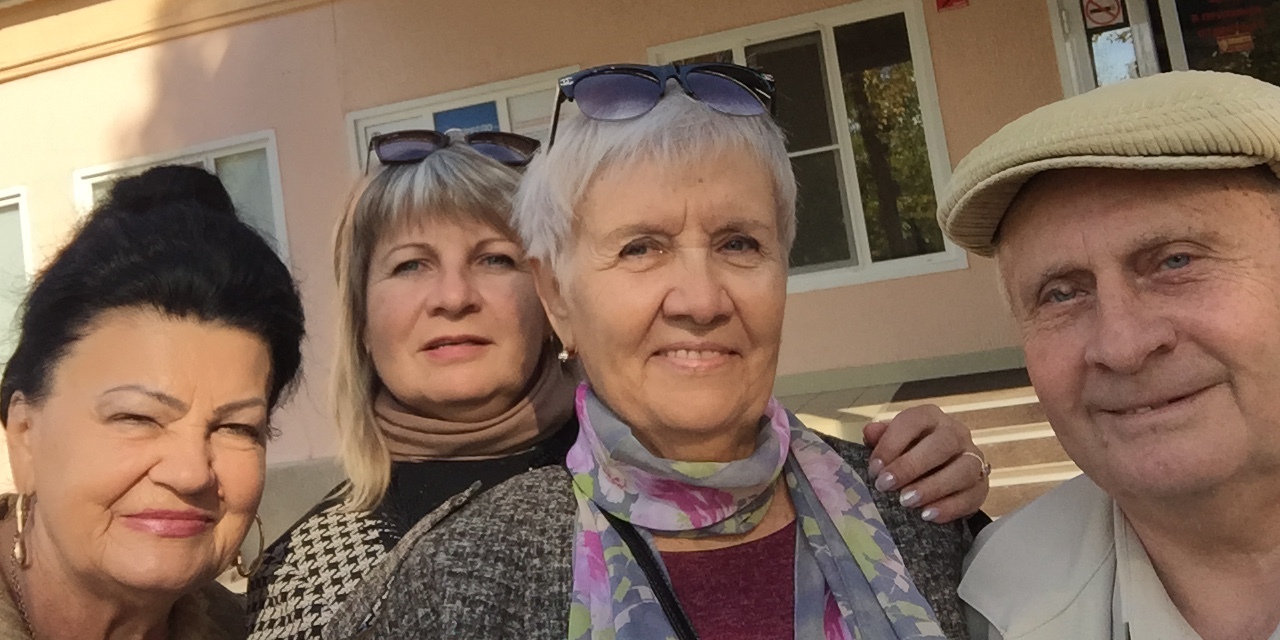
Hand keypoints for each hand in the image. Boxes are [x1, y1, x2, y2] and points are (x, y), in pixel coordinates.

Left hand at [862, 404, 989, 523]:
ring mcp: (973, 458)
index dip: (892, 443)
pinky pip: (972, 495)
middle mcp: (956, 433)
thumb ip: (881, 437)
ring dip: (933, 487)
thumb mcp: (893, 442)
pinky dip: (950, 507)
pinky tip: (928, 515)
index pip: (914, 421)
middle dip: (911, 465)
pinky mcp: (982, 485)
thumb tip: (869, 432)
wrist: (942, 471)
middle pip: (943, 444)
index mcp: (931, 417)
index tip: (875, 468)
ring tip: (907, 502)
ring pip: (963, 469)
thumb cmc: (911, 452)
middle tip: (886, 485)